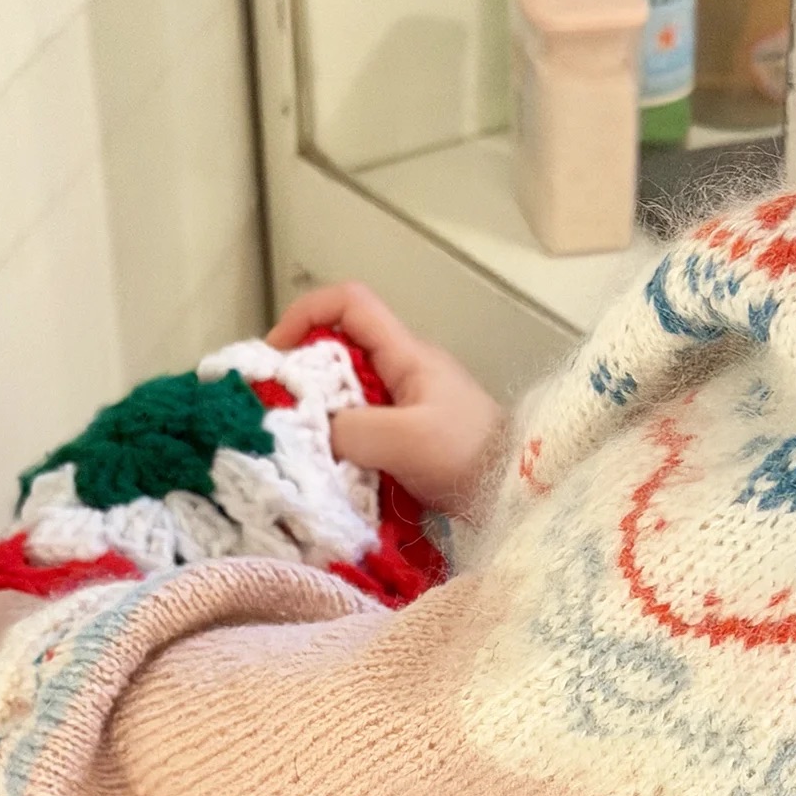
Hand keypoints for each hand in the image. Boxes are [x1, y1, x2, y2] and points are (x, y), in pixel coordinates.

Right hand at [269, 283, 505, 518]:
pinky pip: (366, 428)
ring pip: (349, 394)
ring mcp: (410, 404)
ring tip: (303, 447)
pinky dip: (344, 443)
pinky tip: (334, 468)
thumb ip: (350, 430)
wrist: (519, 492)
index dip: (305, 315)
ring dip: (323, 416)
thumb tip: (307, 433)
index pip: (348, 303)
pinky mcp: (413, 436)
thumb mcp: (404, 440)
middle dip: (304, 376)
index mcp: (406, 353)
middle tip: (280, 414)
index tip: (276, 355)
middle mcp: (406, 369)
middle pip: (339, 351)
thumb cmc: (469, 456)